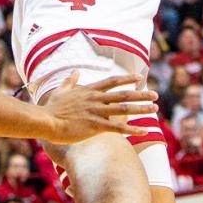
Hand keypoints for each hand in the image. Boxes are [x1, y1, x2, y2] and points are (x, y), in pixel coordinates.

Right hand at [37, 72, 158, 143]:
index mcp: (89, 91)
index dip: (127, 79)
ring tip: (155, 109)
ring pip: (124, 109)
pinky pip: (119, 128)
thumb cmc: (51, 108)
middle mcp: (96, 99)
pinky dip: (133, 129)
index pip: (112, 82)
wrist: (46, 121)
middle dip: (141, 95)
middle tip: (156, 95)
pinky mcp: (96, 126)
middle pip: (124, 95)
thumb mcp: (60, 90)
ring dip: (142, 109)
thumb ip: (70, 81)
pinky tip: (144, 131)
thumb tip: (75, 72)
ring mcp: (97, 112)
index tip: (140, 78)